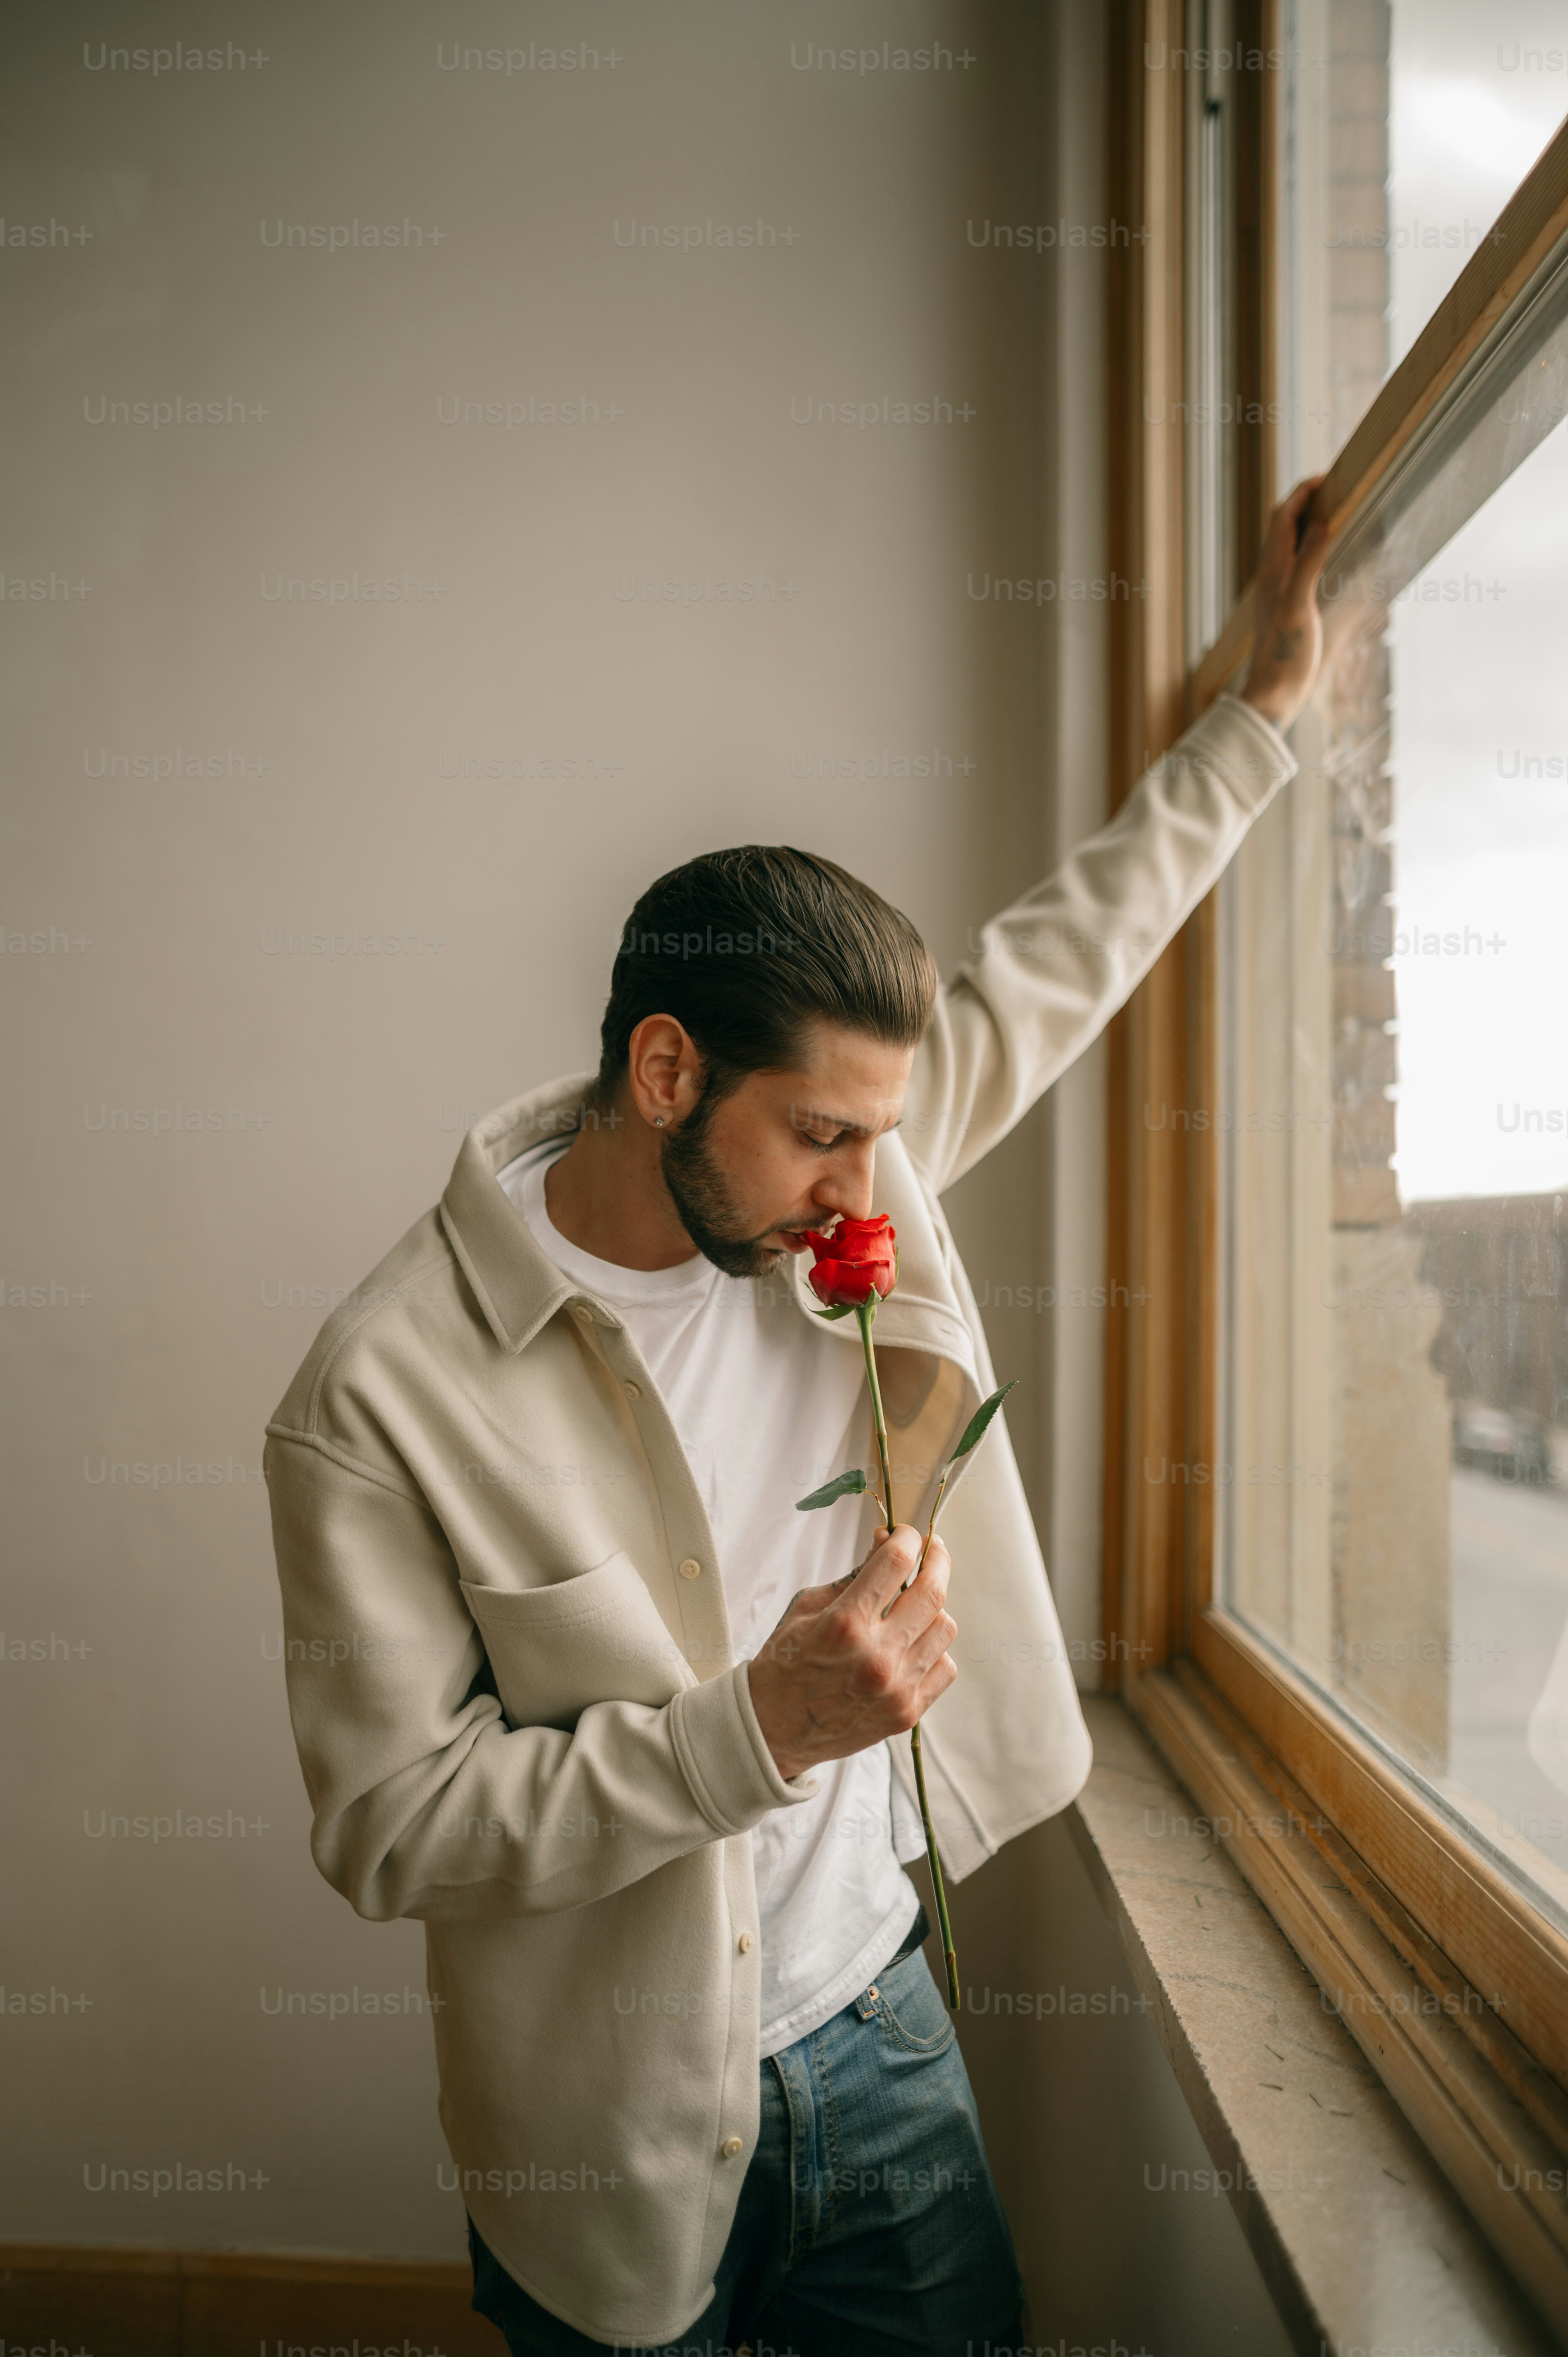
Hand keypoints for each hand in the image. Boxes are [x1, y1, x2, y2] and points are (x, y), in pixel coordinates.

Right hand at [747, 1523, 956, 1781]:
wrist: (772, 1729)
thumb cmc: (785, 1663)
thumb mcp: (807, 1608)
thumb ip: (853, 1577)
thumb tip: (887, 1542)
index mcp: (844, 1624)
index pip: (895, 1562)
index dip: (907, 1538)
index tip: (907, 1533)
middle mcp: (876, 1656)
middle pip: (932, 1592)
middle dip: (936, 1560)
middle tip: (931, 1550)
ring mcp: (896, 1688)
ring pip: (944, 1628)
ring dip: (933, 1609)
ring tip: (913, 1607)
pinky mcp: (907, 1713)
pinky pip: (945, 1667)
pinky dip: (933, 1650)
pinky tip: (913, 1645)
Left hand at [1238, 476, 1330, 732]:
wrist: (1274, 693)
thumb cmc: (1285, 654)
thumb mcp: (1299, 605)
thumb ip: (1309, 564)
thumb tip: (1322, 524)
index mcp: (1273, 572)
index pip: (1282, 518)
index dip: (1300, 493)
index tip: (1324, 477)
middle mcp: (1271, 577)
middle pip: (1282, 527)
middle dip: (1302, 503)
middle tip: (1330, 489)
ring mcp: (1278, 592)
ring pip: (1287, 546)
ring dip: (1305, 524)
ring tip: (1331, 512)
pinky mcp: (1286, 607)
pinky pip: (1296, 566)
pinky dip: (1310, 549)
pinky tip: (1325, 556)